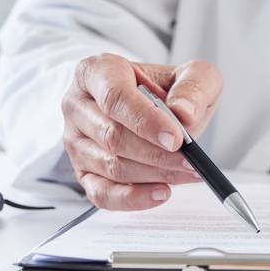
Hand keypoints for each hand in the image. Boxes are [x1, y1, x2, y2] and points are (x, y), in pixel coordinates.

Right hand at [62, 53, 223, 209]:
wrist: (152, 109)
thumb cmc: (166, 90)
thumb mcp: (192, 75)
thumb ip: (194, 87)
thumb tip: (184, 114)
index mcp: (96, 72)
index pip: (114, 97)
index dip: (145, 120)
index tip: (177, 138)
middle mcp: (77, 105)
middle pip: (112, 136)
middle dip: (157, 153)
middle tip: (191, 161)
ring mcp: (76, 142)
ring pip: (111, 166)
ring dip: (154, 175)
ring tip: (187, 173)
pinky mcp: (82, 172)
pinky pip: (102, 193)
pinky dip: (133, 198)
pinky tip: (161, 193)